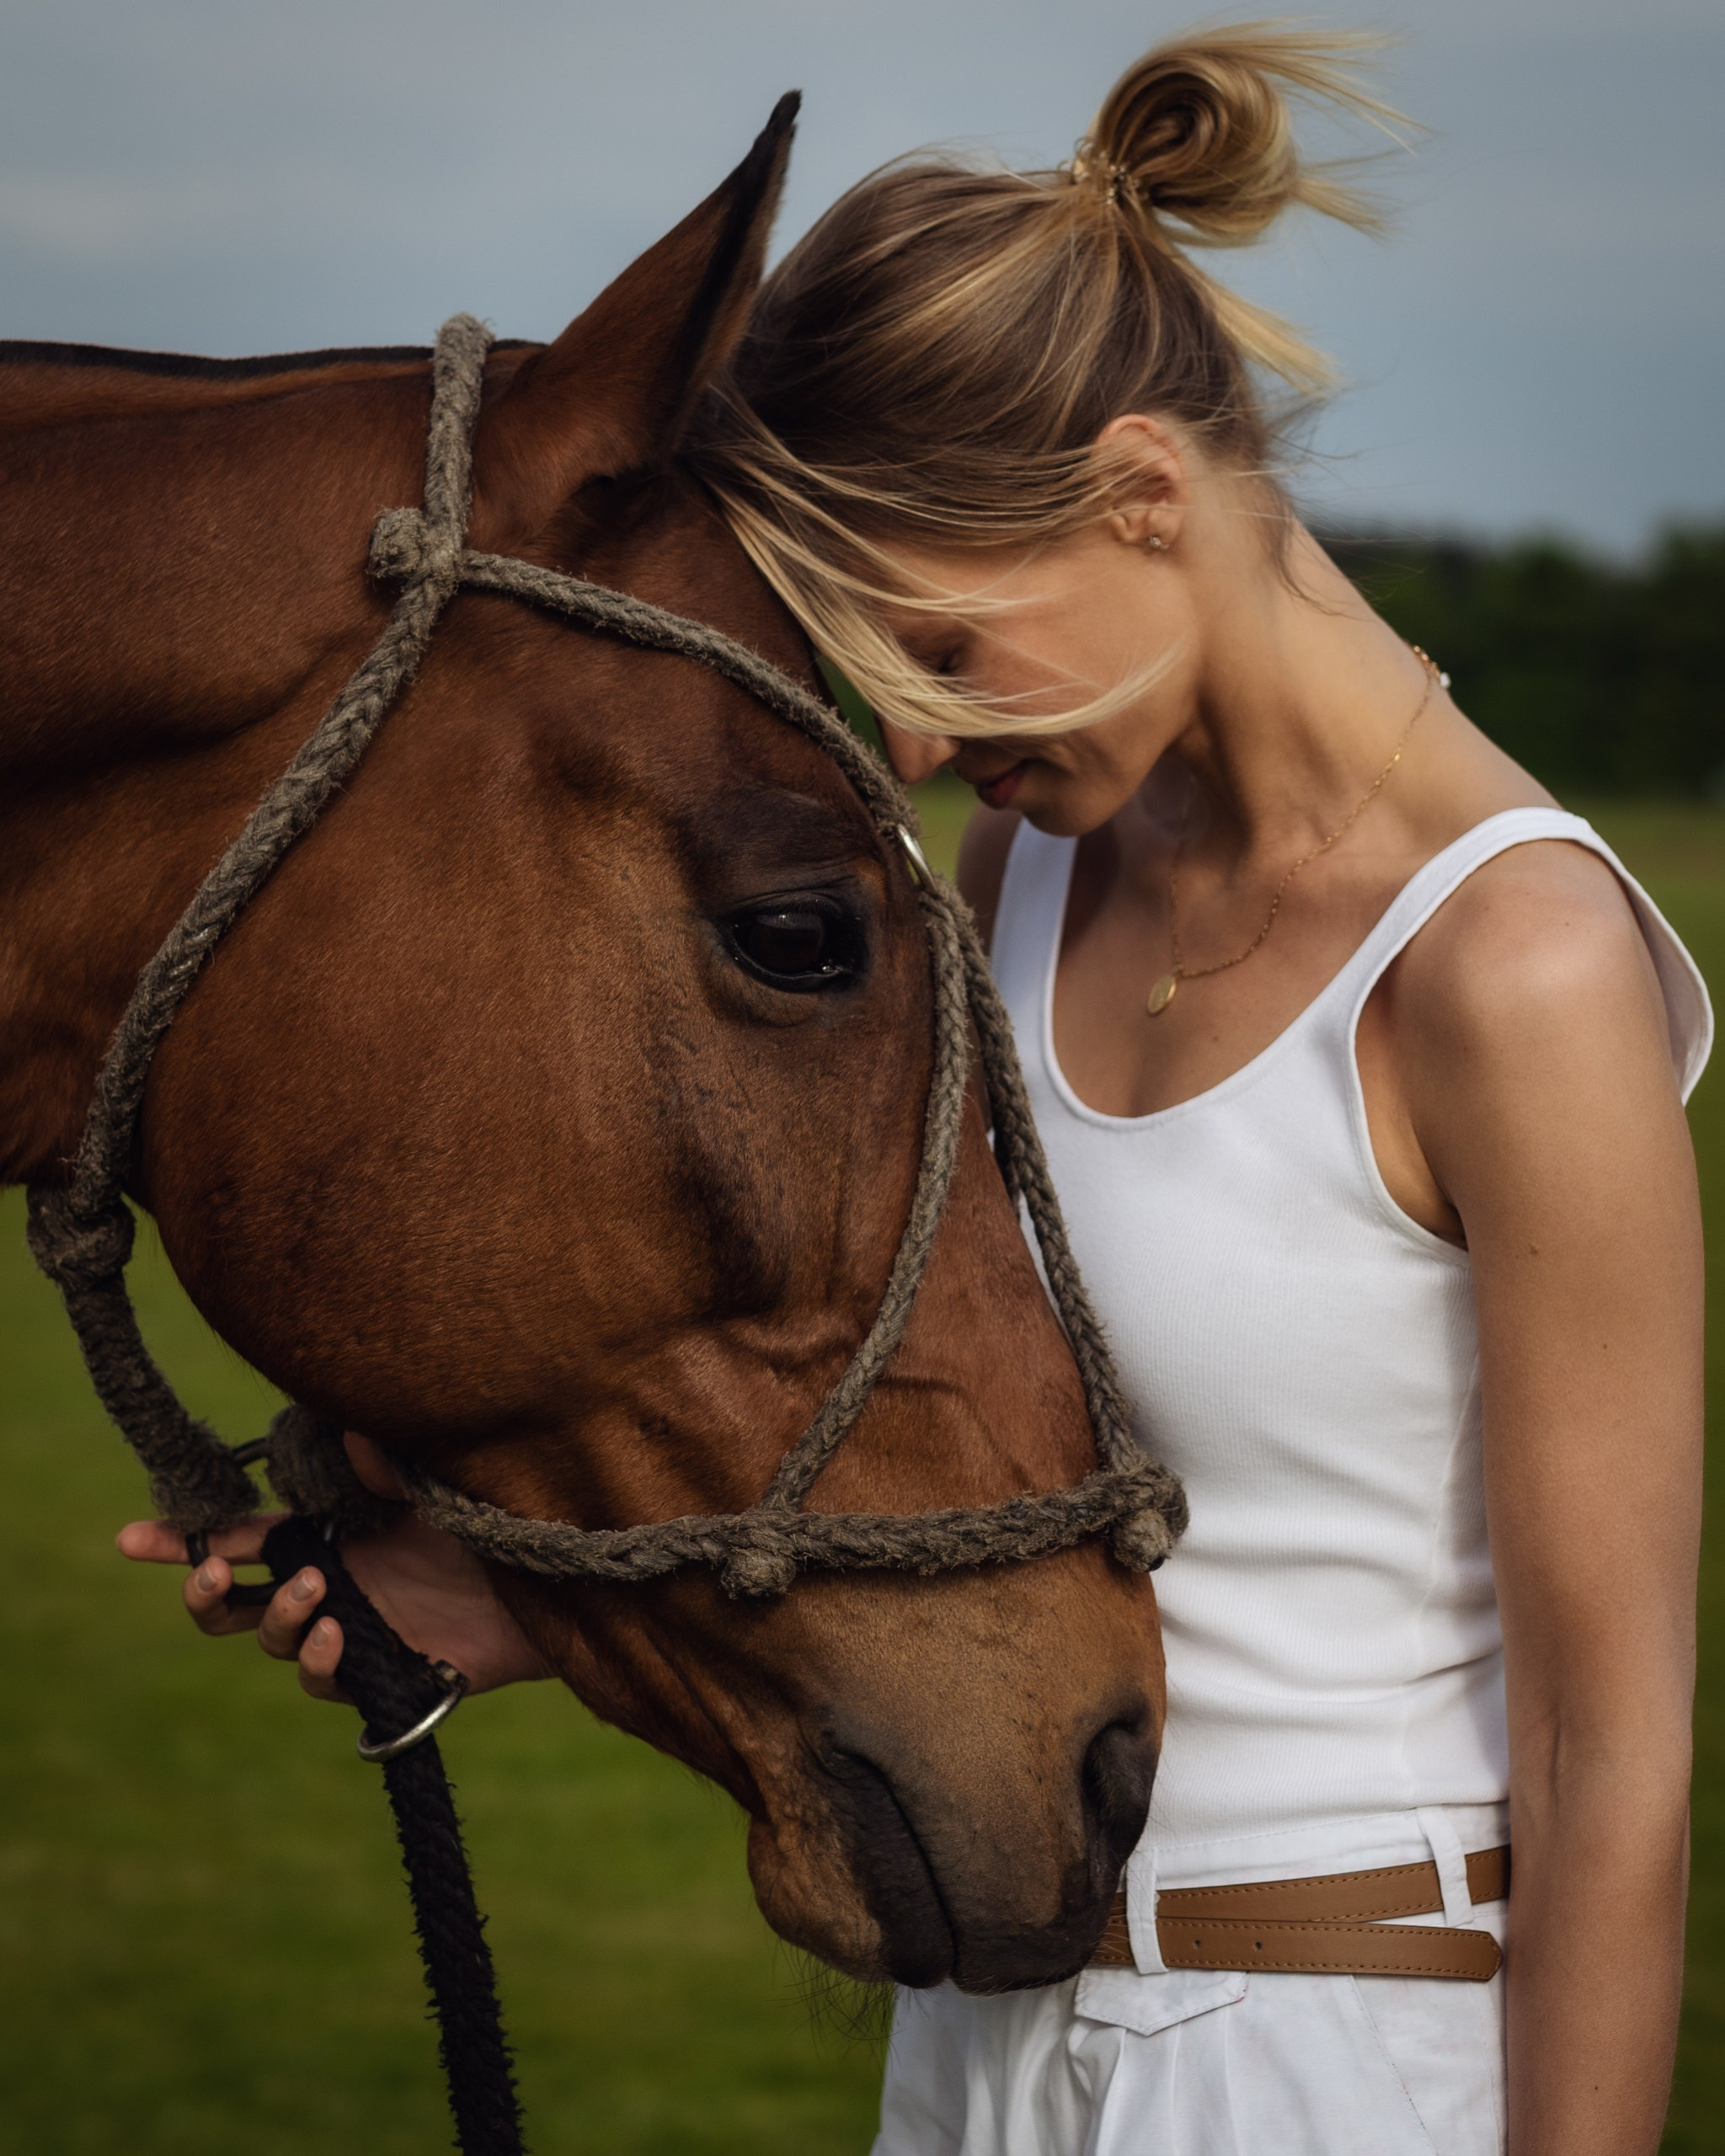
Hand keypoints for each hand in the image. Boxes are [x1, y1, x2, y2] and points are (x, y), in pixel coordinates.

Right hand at [117, 1459, 551, 1702]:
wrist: (561, 1576)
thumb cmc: (495, 1514)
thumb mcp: (433, 1474)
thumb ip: (383, 1454)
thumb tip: (344, 1420)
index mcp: (331, 1531)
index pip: (242, 1535)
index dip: (184, 1540)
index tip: (131, 1539)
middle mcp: (334, 1583)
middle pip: (232, 1605)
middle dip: (205, 1591)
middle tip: (214, 1573)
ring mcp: (356, 1630)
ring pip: (275, 1642)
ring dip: (280, 1617)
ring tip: (316, 1589)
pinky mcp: (386, 1671)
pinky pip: (326, 1679)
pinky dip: (320, 1658)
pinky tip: (341, 1631)